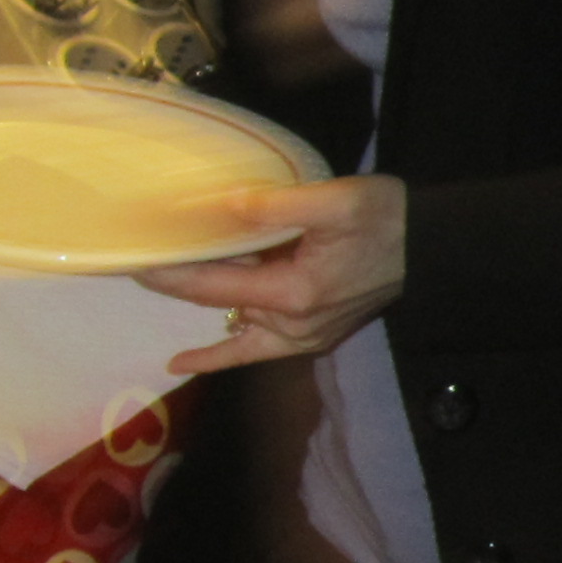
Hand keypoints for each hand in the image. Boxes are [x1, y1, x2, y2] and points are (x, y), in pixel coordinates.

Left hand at [143, 173, 406, 372]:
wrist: (432, 248)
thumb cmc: (387, 219)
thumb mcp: (334, 201)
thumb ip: (276, 207)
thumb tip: (221, 205)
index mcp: (294, 294)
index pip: (213, 285)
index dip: (168, 272)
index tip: (129, 256)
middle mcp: (293, 325)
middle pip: (218, 302)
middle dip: (176, 279)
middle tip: (133, 255)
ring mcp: (302, 336)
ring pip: (233, 321)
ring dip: (199, 300)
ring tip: (156, 278)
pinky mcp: (311, 337)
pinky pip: (254, 349)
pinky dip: (218, 354)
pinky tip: (181, 361)